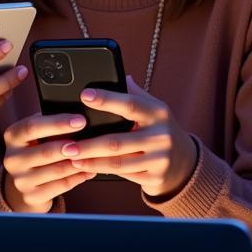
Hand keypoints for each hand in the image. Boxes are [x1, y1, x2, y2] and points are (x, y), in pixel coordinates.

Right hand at [1, 111, 94, 212]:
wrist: (27, 180)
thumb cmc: (39, 147)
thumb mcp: (39, 133)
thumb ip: (52, 123)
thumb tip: (79, 116)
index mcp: (13, 136)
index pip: (32, 127)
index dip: (57, 123)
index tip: (81, 120)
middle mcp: (12, 158)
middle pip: (45, 151)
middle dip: (72, 146)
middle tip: (93, 140)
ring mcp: (20, 180)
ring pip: (56, 170)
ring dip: (79, 163)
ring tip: (97, 156)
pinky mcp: (31, 196)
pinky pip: (61, 186)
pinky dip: (78, 177)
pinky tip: (90, 170)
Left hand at [65, 76, 198, 197]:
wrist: (185, 163)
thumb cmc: (160, 130)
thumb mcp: (154, 110)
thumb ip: (136, 94)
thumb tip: (119, 74)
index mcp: (158, 113)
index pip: (130, 104)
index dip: (107, 99)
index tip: (84, 95)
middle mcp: (161, 136)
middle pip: (118, 141)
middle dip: (89, 144)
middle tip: (67, 144)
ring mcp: (160, 159)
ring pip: (118, 162)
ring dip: (91, 161)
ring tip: (71, 157)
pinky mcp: (155, 177)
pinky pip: (123, 174)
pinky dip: (103, 171)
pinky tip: (87, 168)